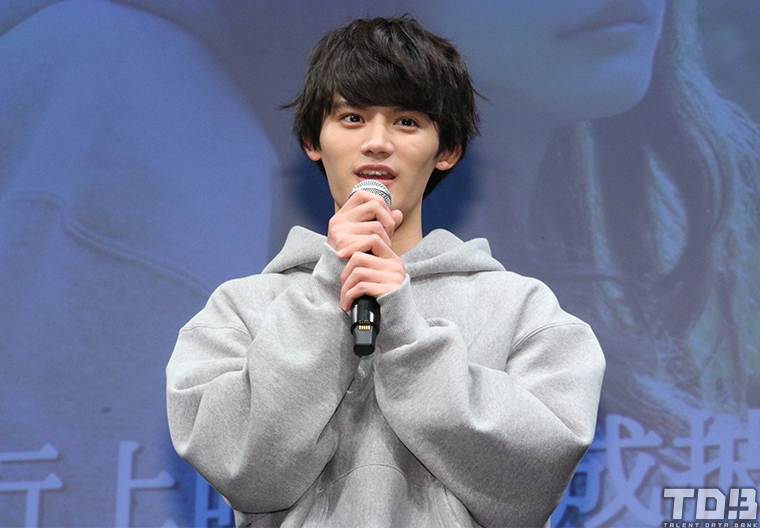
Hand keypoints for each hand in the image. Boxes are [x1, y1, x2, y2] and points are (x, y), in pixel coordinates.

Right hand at [327, 190, 404, 311]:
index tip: (385, 217)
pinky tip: (377, 256)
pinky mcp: (343, 243)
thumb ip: (384, 225)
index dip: (380, 202)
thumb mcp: (371, 240)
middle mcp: (338, 220)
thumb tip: (399, 213)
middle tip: (389, 237)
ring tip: (382, 251)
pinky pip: (372, 239)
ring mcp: (339, 231)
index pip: (363, 194)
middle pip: (374, 205)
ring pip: (377, 225)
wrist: (339, 284)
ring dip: (387, 239)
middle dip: (388, 220)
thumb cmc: (357, 261)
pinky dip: (380, 248)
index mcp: (342, 216)